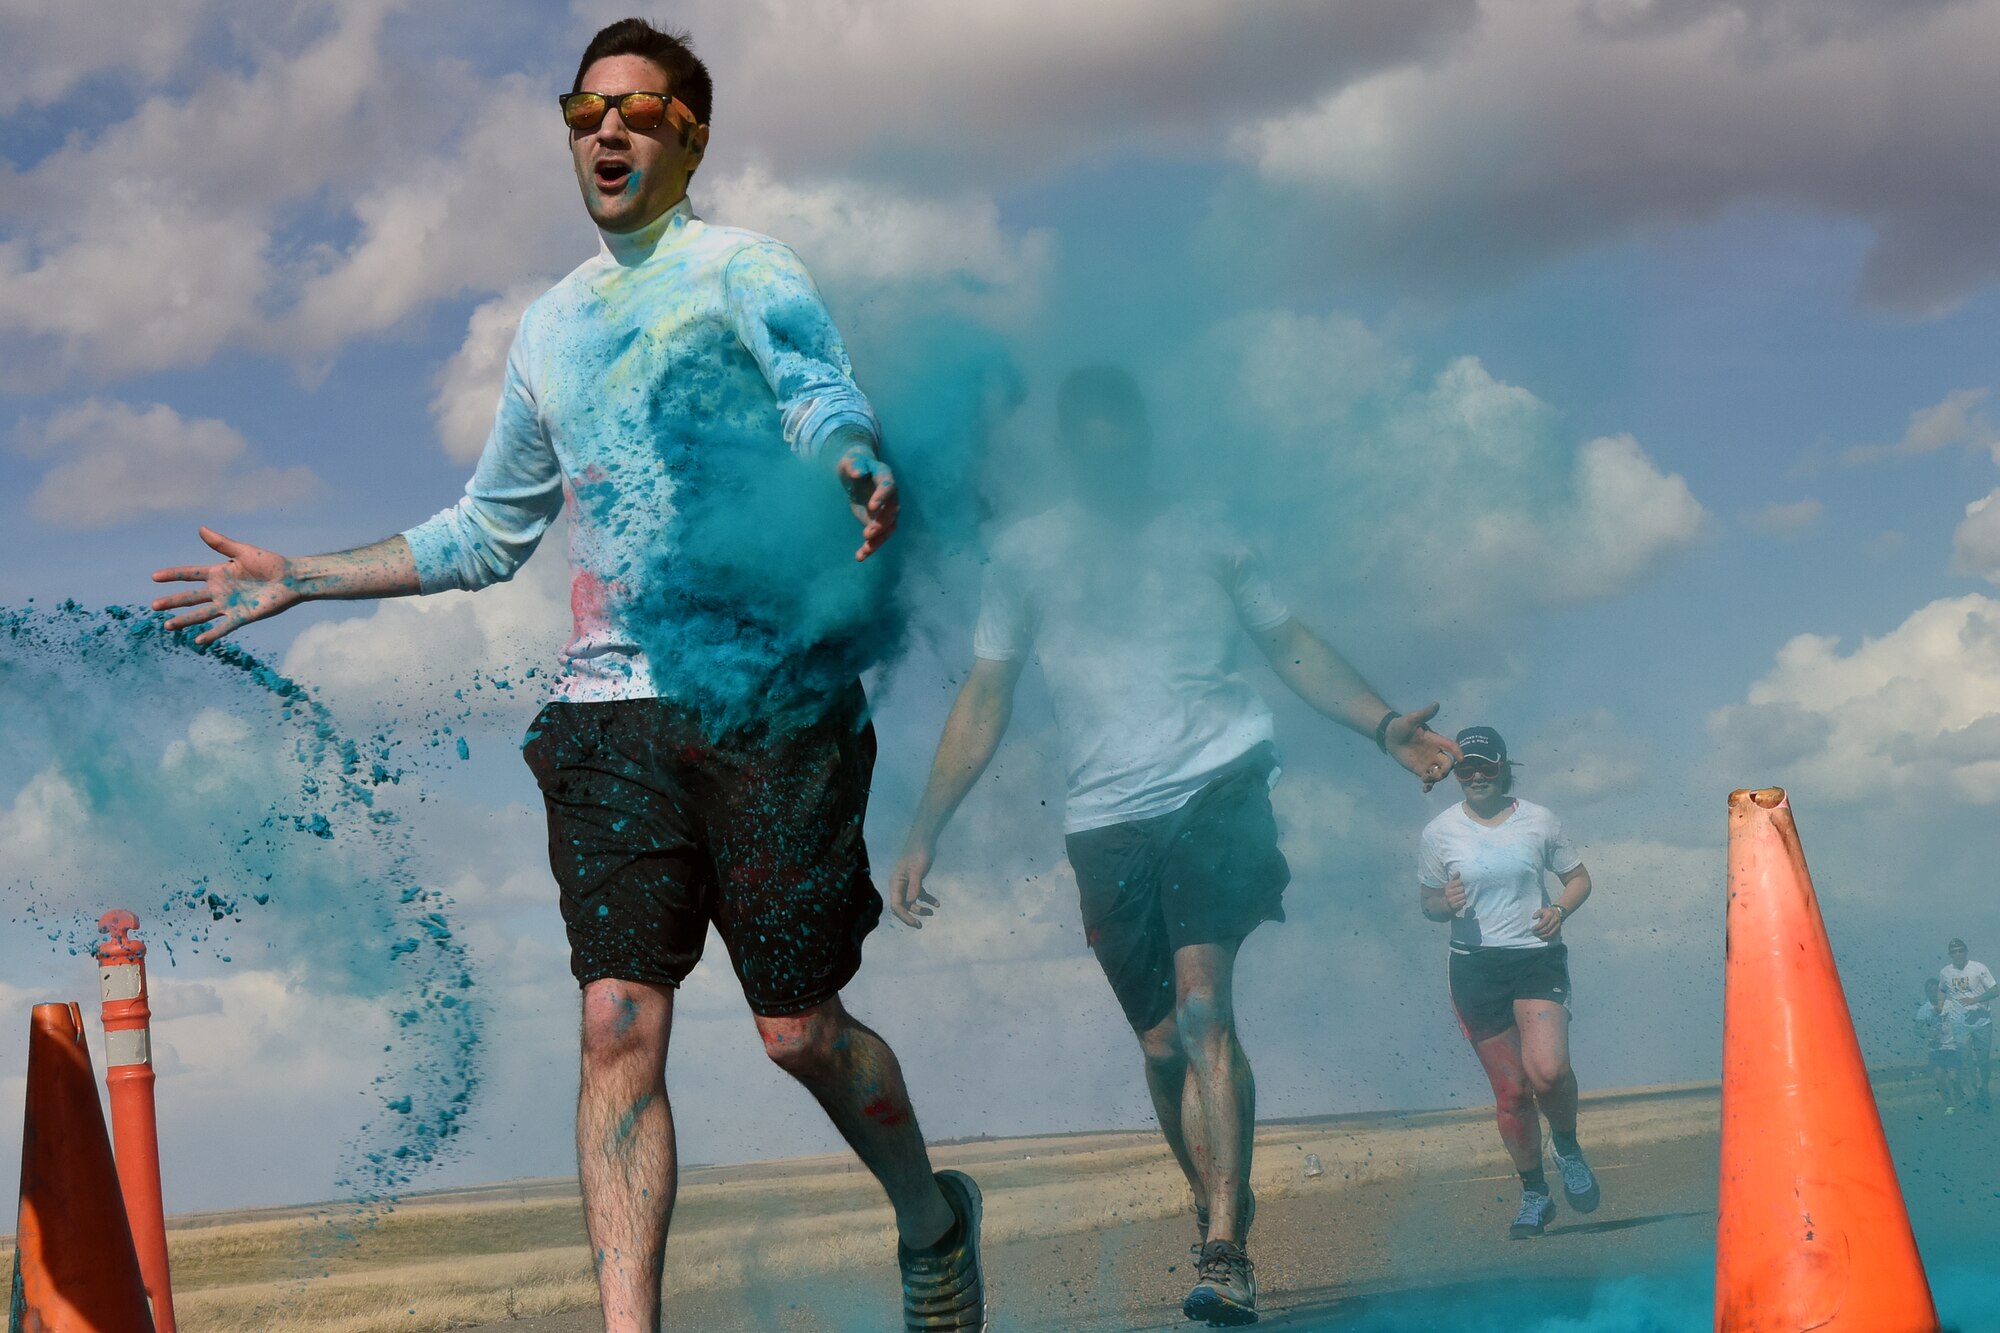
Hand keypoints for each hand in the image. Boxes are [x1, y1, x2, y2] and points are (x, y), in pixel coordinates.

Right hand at [150, 526, 301, 644]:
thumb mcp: (244, 551)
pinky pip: (223, 627)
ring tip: (168, 626)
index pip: (190, 574)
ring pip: (202, 614)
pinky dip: (211, 634)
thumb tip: (201, 528)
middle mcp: (220, 590)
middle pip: (191, 597)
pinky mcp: (242, 616)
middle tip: (154, 606)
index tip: (154, 576)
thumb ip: (222, 543)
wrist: (291, 579)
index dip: (173, 575)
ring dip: (185, 620)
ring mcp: (229, 605)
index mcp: (219, 573)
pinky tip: (198, 640)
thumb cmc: (270, 563)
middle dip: (173, 601)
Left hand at [837, 446, 898, 561]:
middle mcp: (890, 496)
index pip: (888, 487)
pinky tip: (860, 556)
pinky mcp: (877, 521)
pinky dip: (870, 546)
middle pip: (891, 512)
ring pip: (888, 528)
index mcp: (885, 477)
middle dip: (881, 523)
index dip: (882, 497)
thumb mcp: (851, 461)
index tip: (872, 507)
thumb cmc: (854, 464)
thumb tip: (858, 472)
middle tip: (867, 533)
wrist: (856, 472)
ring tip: (865, 551)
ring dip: (878, 540)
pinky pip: (878, 536)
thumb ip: (855, 466)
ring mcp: (886, 510)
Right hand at [887, 844, 939, 927]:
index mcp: (895, 883)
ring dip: (921, 908)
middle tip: (921, 925)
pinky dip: (927, 899)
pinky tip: (937, 904)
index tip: (916, 923)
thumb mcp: (917, 870)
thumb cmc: (919, 853)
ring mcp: (907, 883)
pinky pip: (919, 894)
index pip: (896, 905)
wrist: (924, 840)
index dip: (905, 916)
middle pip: (902, 906)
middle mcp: (899, 884)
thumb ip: (914, 887)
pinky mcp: (915, 880)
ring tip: (932, 911)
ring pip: (911, 901)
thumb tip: (912, 903)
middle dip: (911, 915)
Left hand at [1387, 703, 1461, 791]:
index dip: (1458, 752)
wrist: (1389, 736)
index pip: (1451, 746)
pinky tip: (1425, 789)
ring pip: (1439, 773)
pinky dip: (1429, 785)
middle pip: (1448, 764)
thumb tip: (1436, 704)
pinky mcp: (1419, 769)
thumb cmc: (1401, 725)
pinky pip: (1428, 779)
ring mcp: (1428, 762)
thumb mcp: (1411, 719)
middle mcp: (1435, 752)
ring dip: (1436, 779)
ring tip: (1424, 780)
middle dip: (1445, 771)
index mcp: (1436, 740)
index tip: (1461, 760)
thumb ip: (1424, 714)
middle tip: (1433, 774)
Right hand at [1443, 877, 1468, 913]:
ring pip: (1463, 895)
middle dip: (1462, 890)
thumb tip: (1458, 872)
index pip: (1459, 881)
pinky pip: (1463, 902)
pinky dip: (1463, 901)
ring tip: (1460, 896)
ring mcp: (1450, 900)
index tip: (1458, 885)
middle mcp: (1448, 893)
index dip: (1460, 883)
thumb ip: (1454, 878)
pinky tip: (1461, 900)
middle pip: (1462, 888)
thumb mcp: (1450, 885)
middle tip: (1460, 891)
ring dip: (1463, 896)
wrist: (1444, 904)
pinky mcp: (1454, 906)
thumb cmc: (1450, 892)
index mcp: (1447, 887)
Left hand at [1532, 906, 1564, 938]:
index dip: (1537, 927)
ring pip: (1549, 933)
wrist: (1557, 912)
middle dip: (1539, 932)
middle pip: (1546, 929)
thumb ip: (1537, 913)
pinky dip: (1546, 937)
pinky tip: (1541, 937)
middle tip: (1534, 933)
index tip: (1532, 928)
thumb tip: (1533, 918)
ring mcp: (1557, 925)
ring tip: (1537, 935)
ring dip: (1542, 936)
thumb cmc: (1547, 911)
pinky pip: (1552, 935)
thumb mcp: (1542, 910)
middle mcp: (1554, 921)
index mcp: (1550, 915)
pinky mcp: (1558, 929)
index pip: (1543, 923)